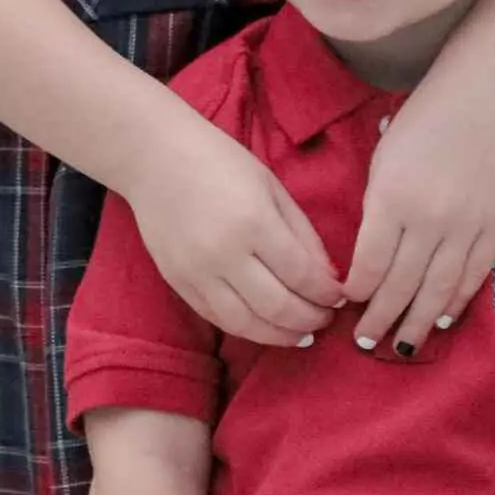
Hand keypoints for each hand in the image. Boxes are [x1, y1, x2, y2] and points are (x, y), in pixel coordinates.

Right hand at [130, 116, 341, 345]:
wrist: (154, 158)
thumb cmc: (219, 161)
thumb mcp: (272, 187)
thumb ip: (302, 233)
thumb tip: (327, 277)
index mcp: (255, 222)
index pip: (302, 275)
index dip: (327, 294)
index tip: (341, 298)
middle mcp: (225, 254)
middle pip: (278, 307)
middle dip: (310, 320)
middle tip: (326, 320)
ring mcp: (197, 273)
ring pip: (246, 324)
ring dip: (280, 336)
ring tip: (301, 335)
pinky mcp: (178, 282)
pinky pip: (217, 318)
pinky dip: (246, 329)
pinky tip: (266, 327)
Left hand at [345, 78, 494, 357]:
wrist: (489, 97)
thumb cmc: (426, 121)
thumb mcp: (385, 159)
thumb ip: (378, 207)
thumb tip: (371, 256)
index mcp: (393, 198)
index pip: (370, 262)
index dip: (356, 290)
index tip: (346, 304)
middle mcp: (429, 218)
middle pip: (401, 285)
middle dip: (380, 319)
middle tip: (365, 343)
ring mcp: (466, 225)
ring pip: (439, 289)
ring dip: (418, 323)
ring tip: (402, 347)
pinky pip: (474, 275)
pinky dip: (457, 302)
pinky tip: (444, 320)